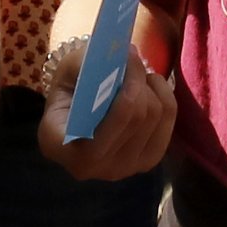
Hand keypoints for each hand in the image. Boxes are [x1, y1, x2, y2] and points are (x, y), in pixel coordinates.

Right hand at [33, 35, 175, 181]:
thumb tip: (126, 56)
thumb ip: (88, 64)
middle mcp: (90, 168)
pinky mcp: (145, 163)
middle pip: (137, 118)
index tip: (127, 56)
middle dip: (139, 81)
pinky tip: (149, 88)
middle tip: (132, 58)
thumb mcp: (67, 69)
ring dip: (150, 88)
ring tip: (136, 75)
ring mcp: (121, 170)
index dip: (127, 86)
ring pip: (154, 118)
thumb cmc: (68, 89)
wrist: (75, 113)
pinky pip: (168, 124)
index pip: (106, 122)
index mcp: (59, 145)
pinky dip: (164, 98)